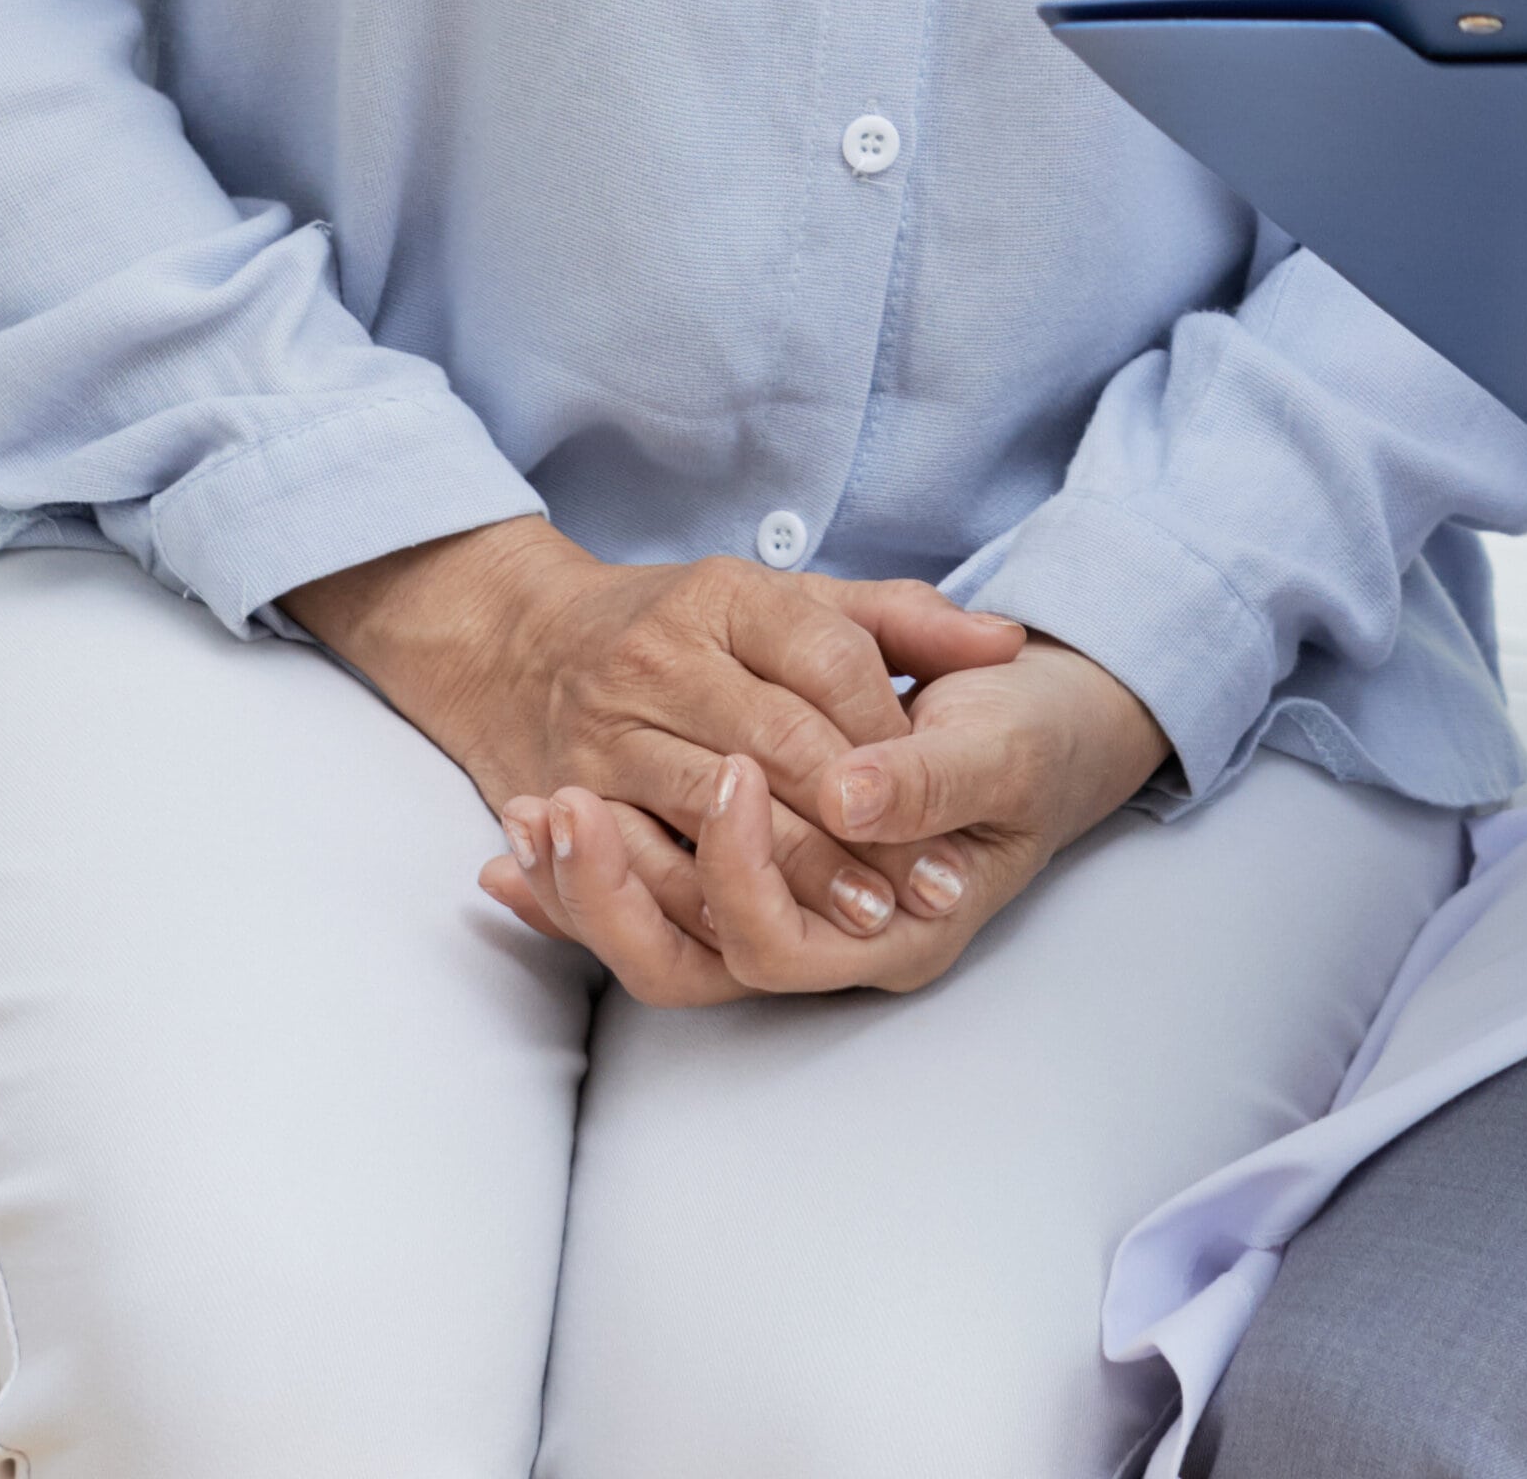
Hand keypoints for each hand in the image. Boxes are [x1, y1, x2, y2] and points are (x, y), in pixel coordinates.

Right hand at [289, 518, 1012, 919]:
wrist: (517, 641)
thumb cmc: (687, 628)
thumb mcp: (792, 601)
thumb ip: (902, 622)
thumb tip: (1009, 645)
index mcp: (727, 594)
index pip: (829, 664)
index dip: (891, 736)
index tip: (944, 794)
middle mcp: (661, 654)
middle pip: (777, 745)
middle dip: (857, 823)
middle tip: (926, 889)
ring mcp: (607, 725)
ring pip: (712, 809)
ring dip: (794, 874)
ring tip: (865, 923)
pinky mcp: (566, 791)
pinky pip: (644, 856)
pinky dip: (708, 899)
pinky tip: (767, 933)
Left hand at [478, 633, 1168, 1003]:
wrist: (1051, 726)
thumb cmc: (1034, 736)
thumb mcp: (1004, 746)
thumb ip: (927, 780)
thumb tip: (847, 799)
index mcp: (900, 933)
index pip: (775, 945)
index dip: (730, 872)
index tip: (717, 773)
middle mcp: (835, 951)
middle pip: (695, 967)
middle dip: (614, 897)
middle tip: (564, 806)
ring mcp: (791, 923)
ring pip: (660, 948)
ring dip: (584, 892)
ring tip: (527, 815)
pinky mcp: (756, 887)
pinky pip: (652, 909)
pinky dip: (580, 886)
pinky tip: (510, 853)